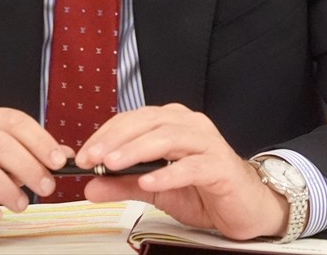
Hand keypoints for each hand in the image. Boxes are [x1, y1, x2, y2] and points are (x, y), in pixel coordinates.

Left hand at [76, 103, 289, 240]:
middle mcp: (191, 126)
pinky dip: (168, 173)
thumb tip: (90, 185)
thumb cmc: (203, 191)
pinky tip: (148, 181)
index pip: (134, 119)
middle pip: (149, 122)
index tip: (82, 155)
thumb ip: (123, 185)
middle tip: (92, 157)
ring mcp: (208, 143)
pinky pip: (192, 166)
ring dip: (137, 150)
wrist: (245, 207)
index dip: (106, 134)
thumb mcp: (154, 189)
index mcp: (173, 124)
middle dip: (116, 139)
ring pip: (168, 137)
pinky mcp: (221, 166)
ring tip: (113, 164)